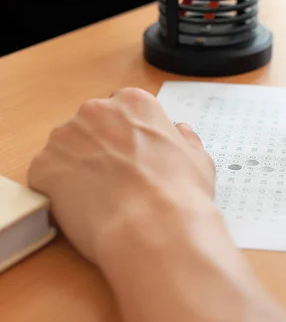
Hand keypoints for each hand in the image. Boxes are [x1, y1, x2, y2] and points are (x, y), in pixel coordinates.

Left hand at [27, 88, 216, 262]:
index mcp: (134, 103)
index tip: (133, 156)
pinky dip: (59, 192)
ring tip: (101, 198)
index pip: (121, 109)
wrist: (154, 227)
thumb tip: (181, 133)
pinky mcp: (42, 167)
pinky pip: (46, 178)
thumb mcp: (198, 158)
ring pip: (66, 151)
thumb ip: (184, 140)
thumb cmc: (180, 193)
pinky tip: (84, 209)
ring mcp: (64, 138)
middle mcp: (96, 111)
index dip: (127, 135)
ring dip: (77, 168)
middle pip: (90, 126)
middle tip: (116, 179)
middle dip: (99, 148)